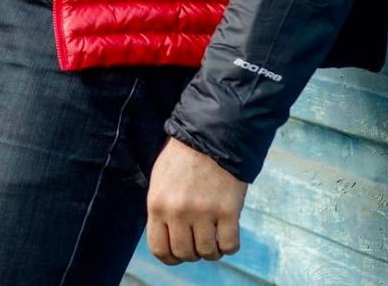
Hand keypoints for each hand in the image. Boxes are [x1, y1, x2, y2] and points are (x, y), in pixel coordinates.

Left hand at [146, 135, 246, 263]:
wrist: (212, 131)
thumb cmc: (184, 155)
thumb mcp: (161, 180)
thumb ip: (161, 209)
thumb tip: (166, 237)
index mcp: (157, 204)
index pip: (159, 249)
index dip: (171, 256)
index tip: (179, 252)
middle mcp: (178, 211)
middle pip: (185, 253)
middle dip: (193, 251)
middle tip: (199, 239)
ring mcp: (204, 211)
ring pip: (208, 253)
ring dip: (212, 249)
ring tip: (214, 236)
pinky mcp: (228, 209)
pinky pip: (229, 245)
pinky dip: (229, 244)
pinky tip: (227, 232)